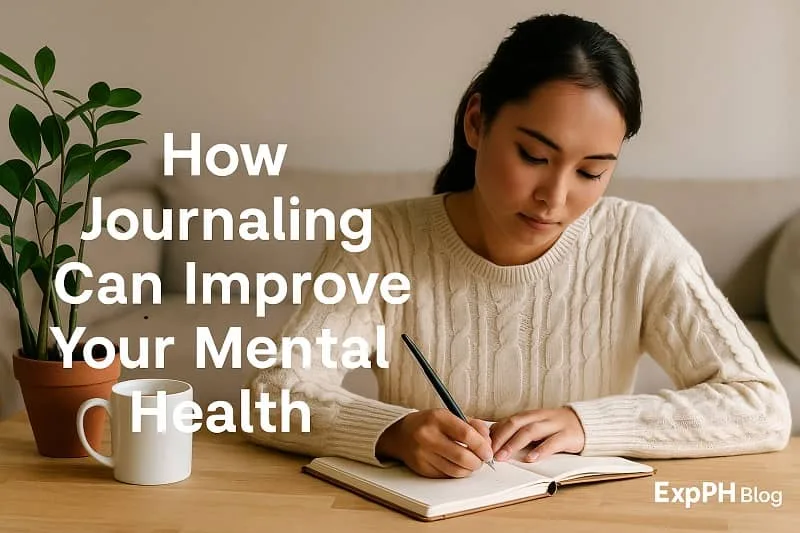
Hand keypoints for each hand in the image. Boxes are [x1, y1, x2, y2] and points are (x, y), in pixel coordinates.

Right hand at [376, 409, 493, 477]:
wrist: (401, 434)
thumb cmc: (430, 424)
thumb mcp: (450, 415)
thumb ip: (472, 425)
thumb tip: (488, 442)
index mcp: (438, 418)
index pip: (467, 434)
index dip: (482, 446)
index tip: (488, 451)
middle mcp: (428, 436)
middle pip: (462, 456)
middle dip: (478, 462)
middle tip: (482, 460)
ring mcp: (423, 454)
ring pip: (456, 470)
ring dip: (469, 470)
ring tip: (471, 463)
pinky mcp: (421, 468)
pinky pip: (447, 476)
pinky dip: (457, 473)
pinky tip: (457, 465)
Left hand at [489, 407, 585, 462]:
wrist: (585, 423)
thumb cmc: (555, 428)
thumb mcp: (536, 426)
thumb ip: (518, 431)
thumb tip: (493, 440)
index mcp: (531, 415)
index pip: (508, 420)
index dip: (495, 432)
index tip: (483, 444)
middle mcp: (540, 417)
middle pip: (516, 423)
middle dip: (501, 437)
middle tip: (489, 452)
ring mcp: (555, 425)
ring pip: (531, 431)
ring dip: (515, 444)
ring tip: (504, 456)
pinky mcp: (568, 435)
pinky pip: (553, 442)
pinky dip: (541, 450)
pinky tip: (531, 458)